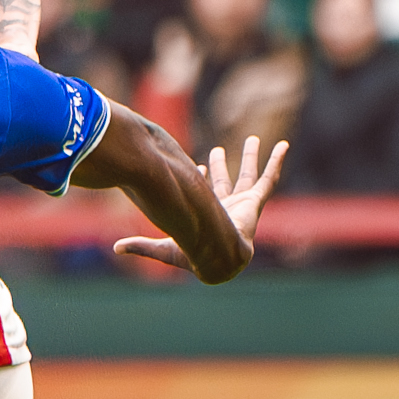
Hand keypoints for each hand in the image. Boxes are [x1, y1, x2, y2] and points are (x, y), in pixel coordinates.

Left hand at [115, 135, 287, 270]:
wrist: (218, 260)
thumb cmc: (193, 257)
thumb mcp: (163, 248)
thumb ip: (140, 247)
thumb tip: (114, 248)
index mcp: (206, 213)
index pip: (205, 192)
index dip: (203, 179)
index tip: (200, 165)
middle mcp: (225, 206)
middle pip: (225, 180)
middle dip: (223, 164)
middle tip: (218, 149)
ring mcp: (241, 203)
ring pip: (247, 175)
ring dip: (250, 157)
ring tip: (253, 138)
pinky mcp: (254, 202)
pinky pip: (269, 178)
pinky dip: (276, 161)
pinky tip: (283, 146)